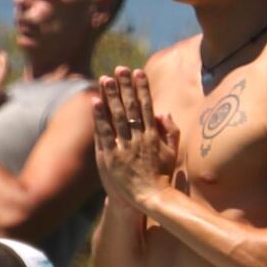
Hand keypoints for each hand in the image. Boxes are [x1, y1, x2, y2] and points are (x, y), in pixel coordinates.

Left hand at [92, 67, 178, 217]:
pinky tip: (95, 102)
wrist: (149, 199)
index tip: (138, 71)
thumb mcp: (172, 153)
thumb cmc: (160, 176)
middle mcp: (139, 138)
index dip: (142, 87)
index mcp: (153, 135)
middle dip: (125, 86)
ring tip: (105, 79)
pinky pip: (104, 134)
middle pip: (130, 107)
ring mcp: (124, 147)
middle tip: (119, 68)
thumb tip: (164, 112)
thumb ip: (171, 131)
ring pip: (116, 117)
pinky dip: (99, 117)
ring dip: (111, 96)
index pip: (147, 106)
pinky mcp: (110, 157)